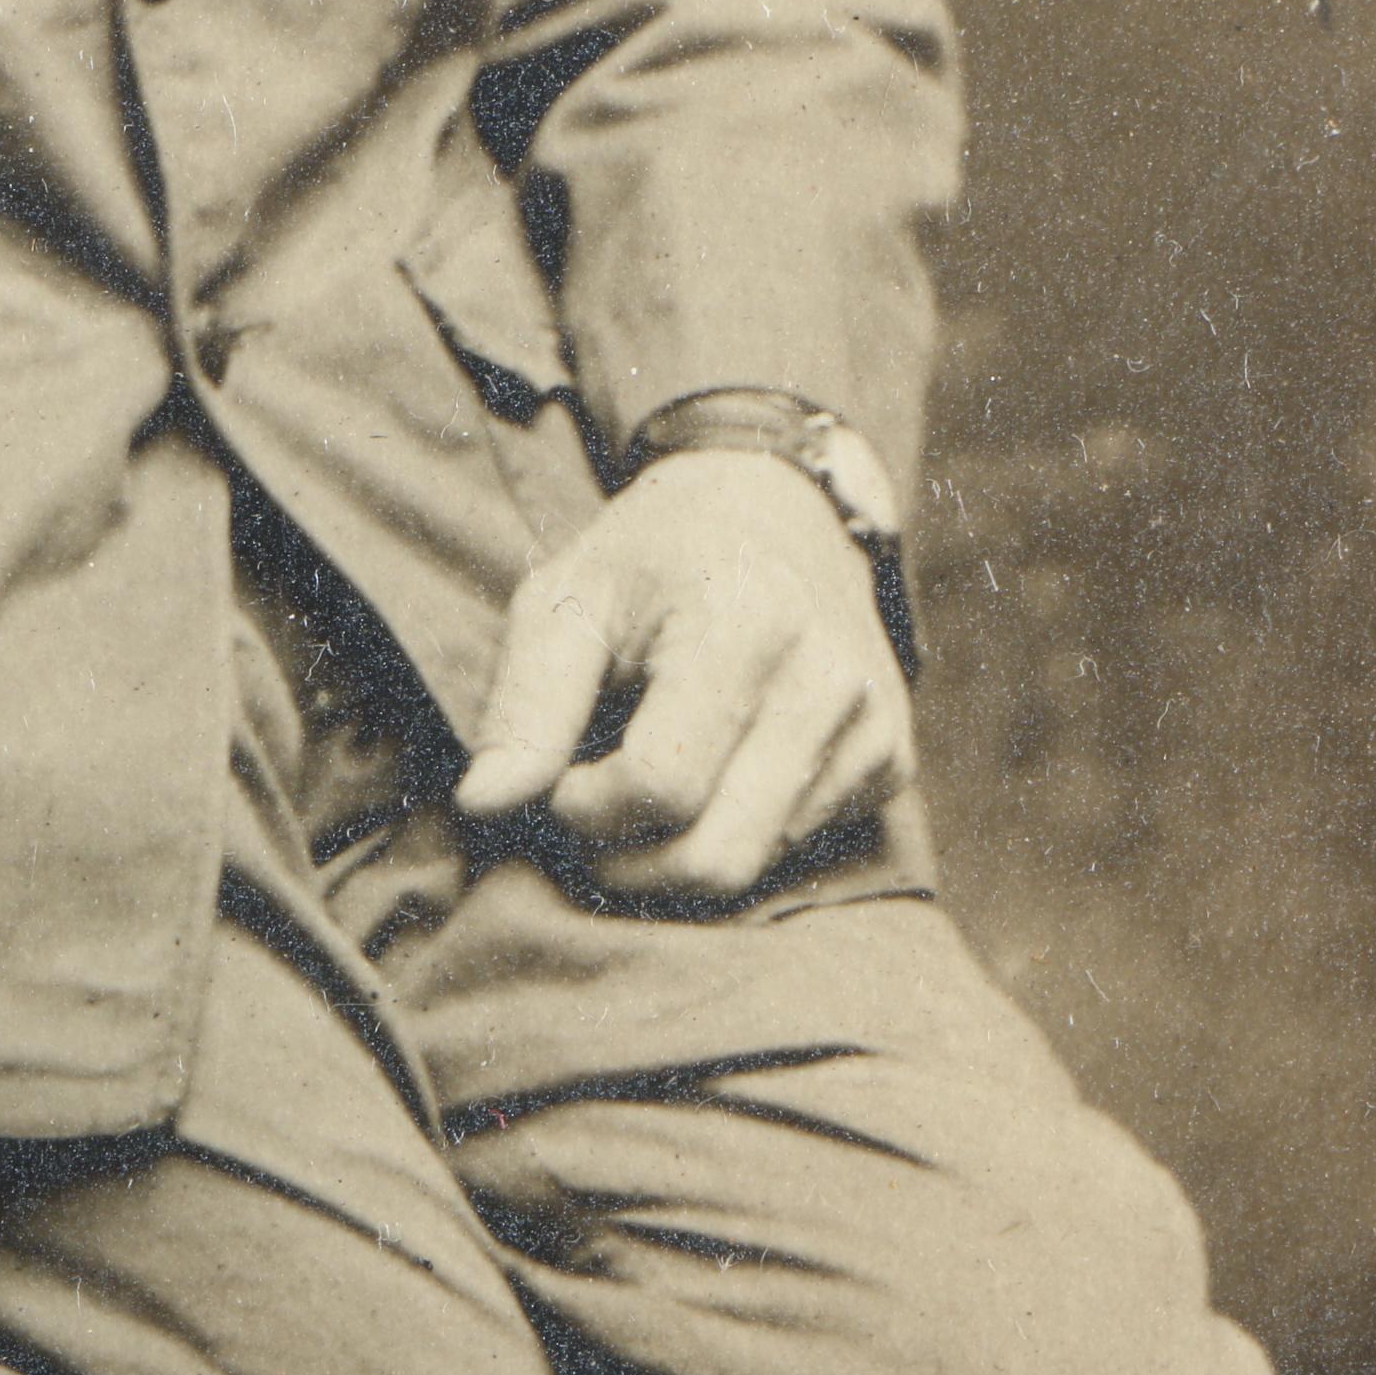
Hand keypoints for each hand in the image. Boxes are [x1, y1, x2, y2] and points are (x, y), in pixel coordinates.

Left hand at [450, 449, 913, 897]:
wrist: (775, 508)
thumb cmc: (650, 559)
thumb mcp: (565, 602)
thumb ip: (523, 706)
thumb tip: (484, 805)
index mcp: (747, 625)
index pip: (659, 787)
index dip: (583, 805)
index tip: (558, 772)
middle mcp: (830, 680)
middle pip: (713, 857)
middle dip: (624, 858)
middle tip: (586, 809)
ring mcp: (873, 725)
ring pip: (751, 866)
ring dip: (670, 853)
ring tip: (637, 787)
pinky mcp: (891, 760)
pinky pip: (791, 848)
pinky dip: (728, 833)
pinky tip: (706, 774)